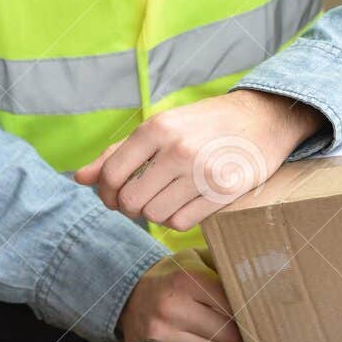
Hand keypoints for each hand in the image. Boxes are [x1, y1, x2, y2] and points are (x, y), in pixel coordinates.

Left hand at [74, 88, 322, 231]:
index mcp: (157, 127)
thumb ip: (118, 152)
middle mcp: (177, 148)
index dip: (105, 193)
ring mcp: (202, 171)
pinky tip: (185, 204)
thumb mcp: (161, 127)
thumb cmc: (203, 124)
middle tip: (139, 200)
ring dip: (155, 213)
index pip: (111, 175)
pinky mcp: (224, 192)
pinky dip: (177, 220)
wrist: (261, 119)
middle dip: (129, 207)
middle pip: (130, 201)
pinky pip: (181, 223)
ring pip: (155, 215)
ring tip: (166, 198)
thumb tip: (79, 178)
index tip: (112, 196)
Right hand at [117, 251, 245, 341]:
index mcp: (186, 279)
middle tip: (254, 332)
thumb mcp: (193, 259)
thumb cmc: (169, 276)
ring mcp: (164, 332)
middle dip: (242, 334)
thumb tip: (255, 275)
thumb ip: (220, 264)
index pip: (230, 303)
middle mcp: (173, 307)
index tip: (258, 314)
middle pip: (226, 331)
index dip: (247, 311)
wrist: (128, 294)